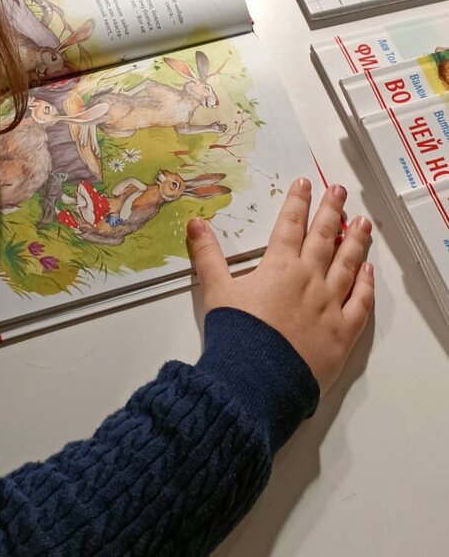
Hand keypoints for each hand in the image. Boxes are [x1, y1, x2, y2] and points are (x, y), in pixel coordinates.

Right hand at [188, 179, 373, 394]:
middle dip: (332, 210)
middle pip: (325, 236)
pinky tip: (368, 272)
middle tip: (340, 191)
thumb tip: (195, 225)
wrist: (257, 381)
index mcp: (280, 266)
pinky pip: (360, 302)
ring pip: (349, 264)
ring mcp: (330, 305)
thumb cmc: (237, 335)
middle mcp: (310, 279)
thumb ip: (208, 255)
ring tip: (363, 222)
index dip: (298, 201)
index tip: (305, 184)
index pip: (291, 224)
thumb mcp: (216, 291)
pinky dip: (366, 285)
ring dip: (356, 241)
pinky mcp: (343, 332)